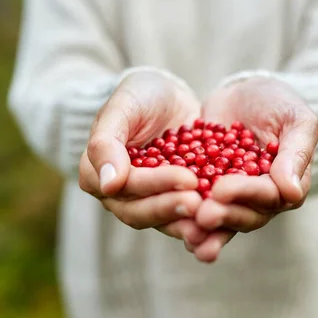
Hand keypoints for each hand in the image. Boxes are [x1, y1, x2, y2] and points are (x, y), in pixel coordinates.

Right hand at [79, 71, 208, 247]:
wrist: (169, 96)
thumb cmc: (140, 95)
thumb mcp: (122, 107)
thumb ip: (106, 142)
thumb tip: (108, 185)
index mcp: (96, 174)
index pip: (125, 187)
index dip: (154, 185)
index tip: (186, 179)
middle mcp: (118, 196)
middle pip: (140, 212)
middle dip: (171, 207)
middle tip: (200, 202)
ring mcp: (146, 202)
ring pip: (163, 221)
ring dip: (185, 222)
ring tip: (210, 216)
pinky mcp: (171, 203)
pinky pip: (183, 218)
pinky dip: (200, 221)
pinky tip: (222, 219)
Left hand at [194, 76, 317, 259]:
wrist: (243, 95)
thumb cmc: (278, 104)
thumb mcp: (296, 119)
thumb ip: (296, 152)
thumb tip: (292, 192)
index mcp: (288, 186)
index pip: (269, 195)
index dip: (246, 194)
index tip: (222, 190)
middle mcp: (261, 200)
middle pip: (245, 215)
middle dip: (224, 215)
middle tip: (202, 215)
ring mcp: (233, 200)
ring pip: (222, 218)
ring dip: (206, 229)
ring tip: (188, 233)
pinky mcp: (208, 193)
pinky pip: (199, 208)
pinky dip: (187, 218)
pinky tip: (170, 223)